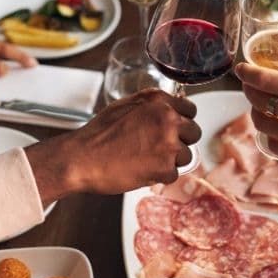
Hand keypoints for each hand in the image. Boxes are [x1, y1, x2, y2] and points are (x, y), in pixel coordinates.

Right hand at [25, 90, 201, 204]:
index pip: (190, 110)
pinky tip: (141, 169)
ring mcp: (168, 144)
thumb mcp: (126, 105)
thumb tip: (171, 109)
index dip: (181, 121)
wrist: (83, 158)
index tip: (174, 129)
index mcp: (159, 101)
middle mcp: (168, 119)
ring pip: (186, 156)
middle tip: (159, 147)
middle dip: (180, 141)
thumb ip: (152, 106)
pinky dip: (159, 175)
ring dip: (170, 160)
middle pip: (193, 133)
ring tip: (145, 159)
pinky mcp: (165, 168)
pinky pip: (173, 174)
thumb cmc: (99, 133)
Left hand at [234, 46, 277, 183]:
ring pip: (263, 125)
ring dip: (256, 114)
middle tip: (250, 85)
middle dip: (249, 91)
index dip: (248, 73)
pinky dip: (270, 136)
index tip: (240, 68)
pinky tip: (275, 129)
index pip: (268, 80)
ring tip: (261, 106)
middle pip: (260, 102)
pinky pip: (275, 147)